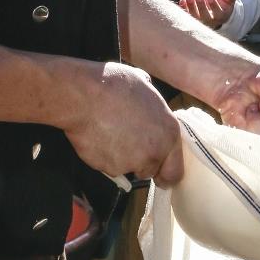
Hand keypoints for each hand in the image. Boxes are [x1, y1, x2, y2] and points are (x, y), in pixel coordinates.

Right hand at [63, 61, 181, 184]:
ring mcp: (131, 163)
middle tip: (127, 145)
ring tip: (109, 134)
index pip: (175, 172)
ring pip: (127, 169)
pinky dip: (103, 157)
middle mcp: (154, 153)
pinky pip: (107, 167)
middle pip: (150, 171)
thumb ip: (154, 106)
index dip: (165, 173)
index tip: (159, 174)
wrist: (84, 96)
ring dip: (121, 159)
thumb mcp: (146, 87)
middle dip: (140, 163)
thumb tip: (149, 106)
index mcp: (169, 134)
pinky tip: (98, 137)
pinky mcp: (109, 168)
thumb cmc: (114, 85)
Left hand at [178, 0, 235, 29]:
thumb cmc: (222, 1)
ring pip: (195, 18)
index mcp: (221, 16)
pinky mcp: (191, 19)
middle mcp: (211, 22)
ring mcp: (200, 22)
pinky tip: (183, 1)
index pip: (218, 14)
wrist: (213, 5)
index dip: (214, 6)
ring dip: (191, 8)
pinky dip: (183, 9)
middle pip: (205, 17)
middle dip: (201, 6)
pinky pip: (186, 16)